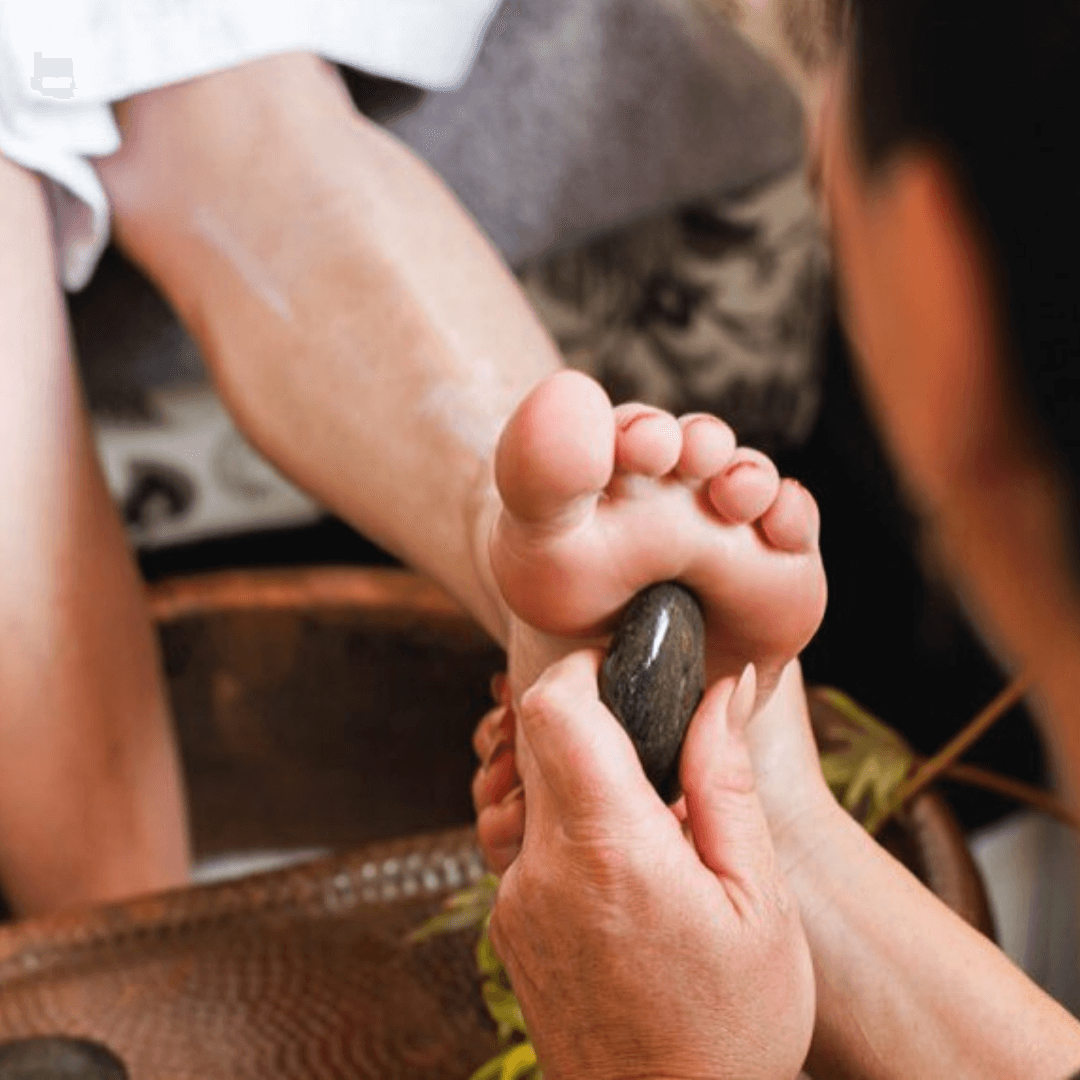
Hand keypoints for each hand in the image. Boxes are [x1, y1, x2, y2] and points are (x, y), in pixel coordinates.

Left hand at [481, 652, 814, 1079]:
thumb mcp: (759, 901)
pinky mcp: (508, 924)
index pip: (553, 708)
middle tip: (653, 742)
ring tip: (649, 818)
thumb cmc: (731, 1027)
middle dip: (589, 716)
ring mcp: (514, 900)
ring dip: (581, 774)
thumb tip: (719, 693)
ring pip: (530, 785)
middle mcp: (542, 868)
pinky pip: (529, 839)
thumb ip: (725, 783)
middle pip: (535, 737)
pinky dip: (570, 825)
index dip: (584, 668)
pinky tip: (626, 868)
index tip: (626, 672)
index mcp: (609, 850)